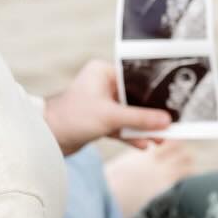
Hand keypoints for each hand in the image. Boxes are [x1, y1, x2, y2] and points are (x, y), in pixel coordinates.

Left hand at [43, 60, 170, 153]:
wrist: (47, 139)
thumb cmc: (72, 118)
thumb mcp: (111, 117)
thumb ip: (140, 119)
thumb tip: (166, 121)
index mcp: (103, 72)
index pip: (136, 79)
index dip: (154, 92)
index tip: (171, 104)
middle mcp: (102, 85)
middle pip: (135, 99)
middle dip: (151, 116)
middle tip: (169, 126)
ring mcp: (101, 103)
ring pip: (129, 115)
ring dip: (143, 128)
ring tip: (160, 140)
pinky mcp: (99, 120)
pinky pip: (121, 126)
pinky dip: (131, 135)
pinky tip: (144, 145)